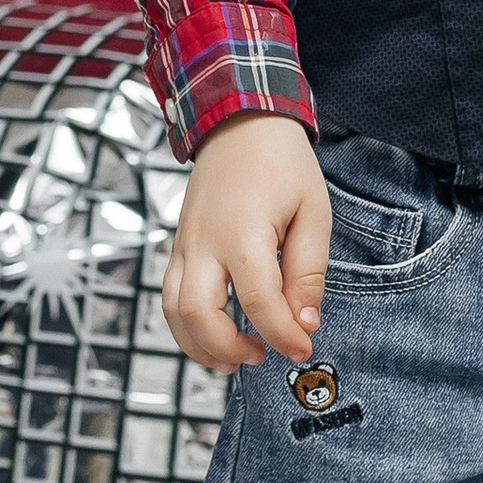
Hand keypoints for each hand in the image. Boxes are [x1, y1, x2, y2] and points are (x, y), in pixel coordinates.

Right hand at [159, 112, 329, 372]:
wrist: (238, 121)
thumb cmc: (282, 164)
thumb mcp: (312, 212)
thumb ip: (308, 272)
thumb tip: (304, 323)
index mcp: (242, 232)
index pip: (259, 302)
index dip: (283, 336)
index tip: (304, 348)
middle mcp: (204, 242)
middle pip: (199, 315)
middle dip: (230, 349)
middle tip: (264, 356)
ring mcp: (185, 244)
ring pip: (174, 312)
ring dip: (199, 346)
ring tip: (234, 361)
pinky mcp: (180, 246)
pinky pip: (170, 295)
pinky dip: (187, 325)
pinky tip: (214, 337)